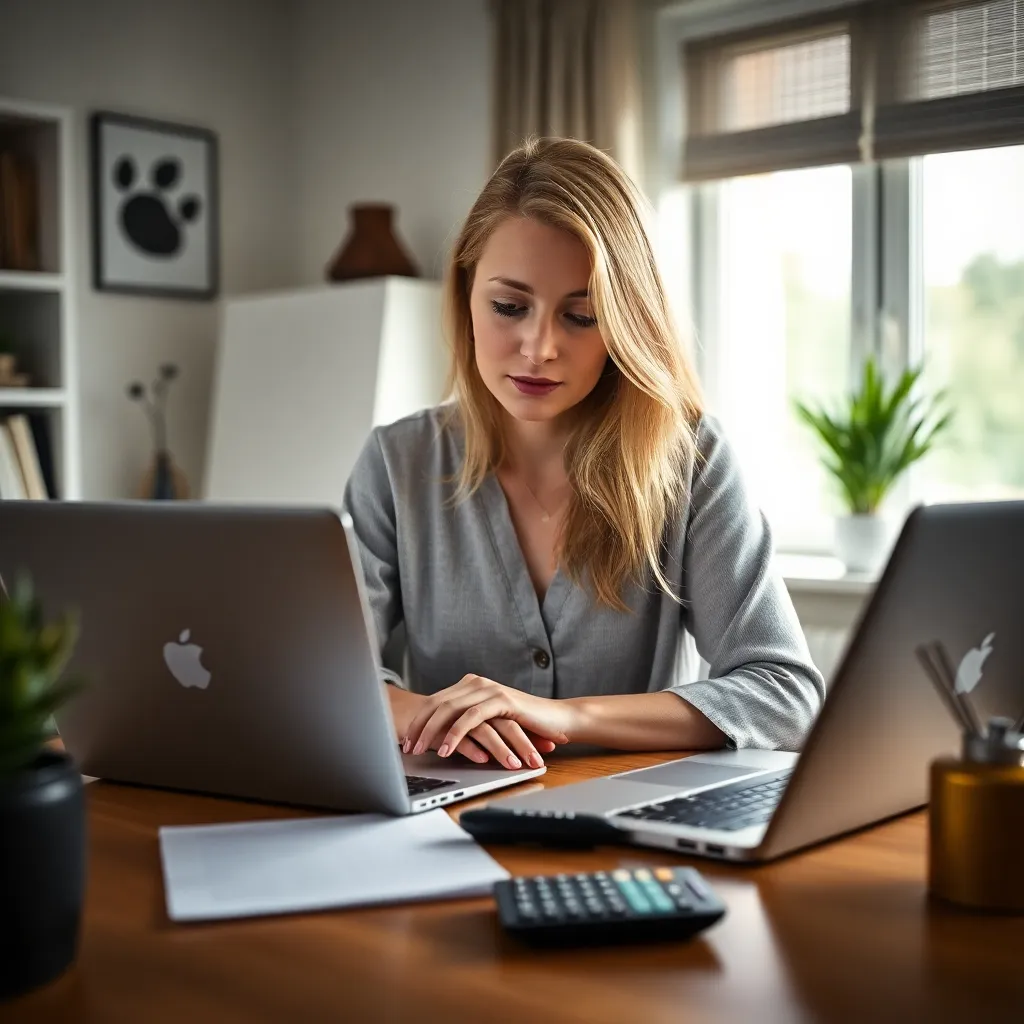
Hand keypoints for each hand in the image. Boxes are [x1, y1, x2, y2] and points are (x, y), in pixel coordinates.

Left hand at [402, 675, 576, 770]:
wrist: (557, 720)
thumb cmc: (524, 725)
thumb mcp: (489, 724)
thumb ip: (467, 724)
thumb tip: (437, 741)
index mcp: (469, 685)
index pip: (434, 702)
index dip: (417, 722)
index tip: (404, 742)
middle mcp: (476, 683)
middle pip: (436, 703)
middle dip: (418, 727)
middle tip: (406, 748)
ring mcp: (488, 689)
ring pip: (449, 709)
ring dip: (431, 732)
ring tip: (420, 751)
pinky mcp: (501, 699)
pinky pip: (471, 717)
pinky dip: (455, 734)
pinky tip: (445, 749)